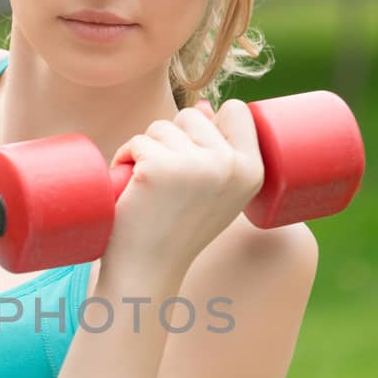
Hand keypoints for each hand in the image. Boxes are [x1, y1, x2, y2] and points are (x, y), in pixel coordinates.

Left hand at [104, 100, 264, 274]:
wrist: (149, 271)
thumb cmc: (179, 231)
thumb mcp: (215, 193)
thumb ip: (218, 152)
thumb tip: (203, 106)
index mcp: (252, 171)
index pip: (236, 111)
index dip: (209, 123)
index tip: (193, 155)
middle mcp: (229, 166)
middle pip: (191, 115)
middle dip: (171, 139)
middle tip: (166, 181)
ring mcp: (195, 166)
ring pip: (160, 127)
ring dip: (146, 150)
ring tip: (149, 188)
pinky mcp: (158, 168)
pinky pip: (136, 141)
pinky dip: (125, 158)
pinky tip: (130, 189)